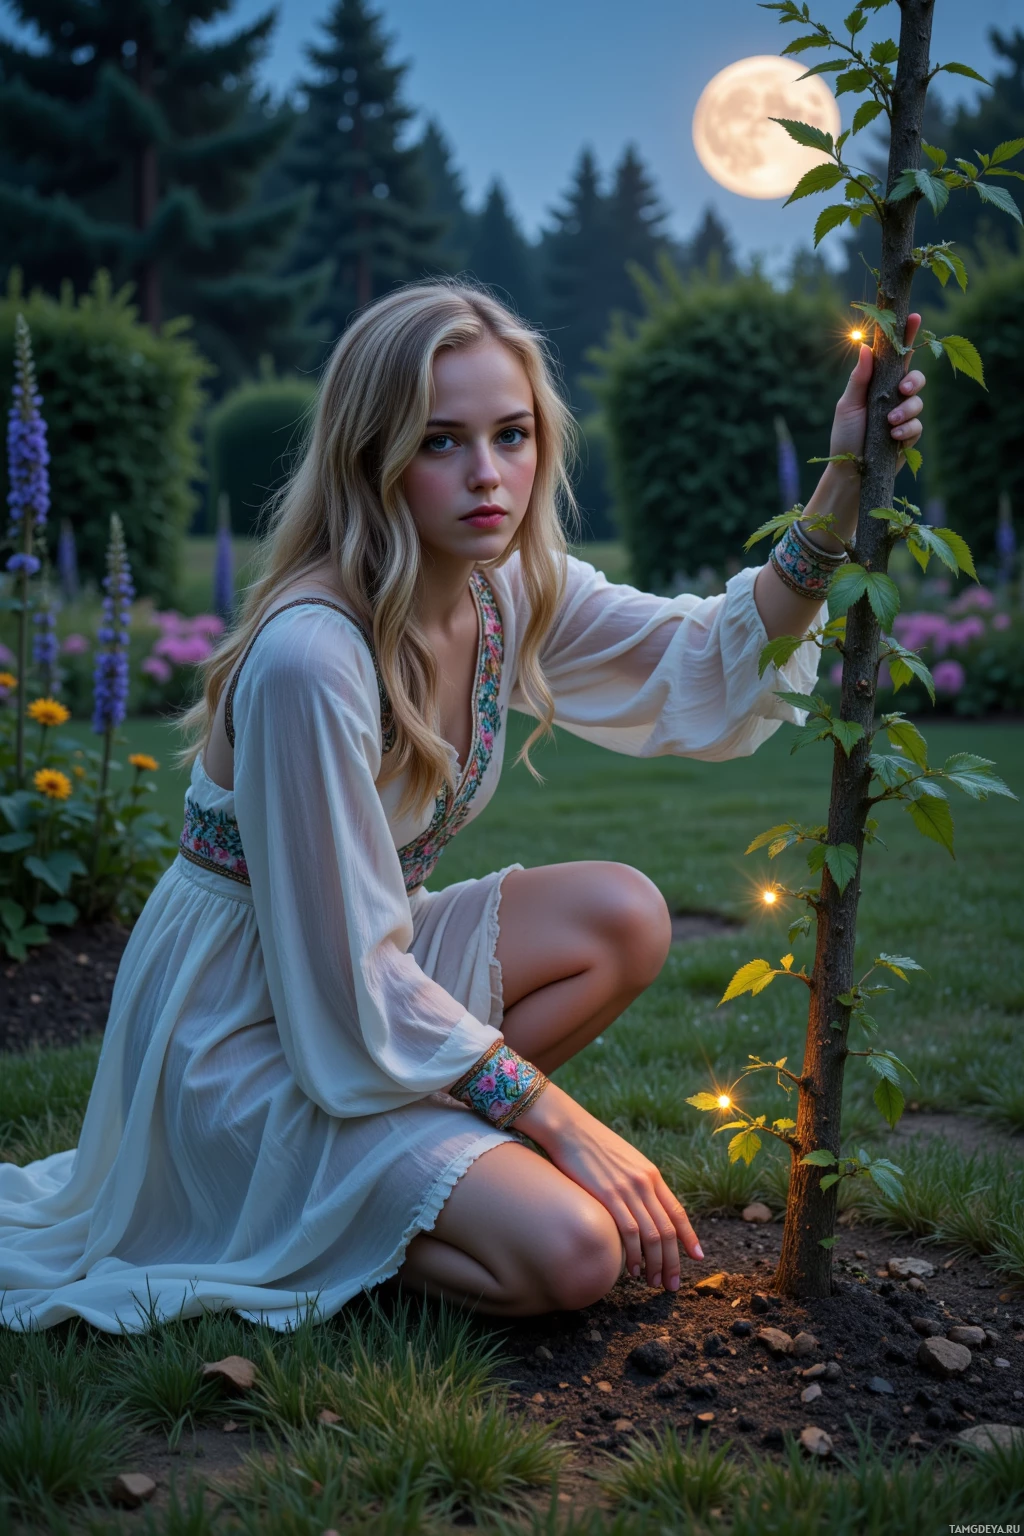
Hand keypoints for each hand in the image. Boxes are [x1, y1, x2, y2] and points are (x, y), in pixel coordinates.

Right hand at [518, 1083, 702, 1289]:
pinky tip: (632, 1270)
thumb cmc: (593, 1147)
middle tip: (671, 1284)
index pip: (677, 1212)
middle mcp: (645, 1183)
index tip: (697, 1258)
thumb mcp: (624, 1162)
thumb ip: (637, 1183)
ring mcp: (628, 1190)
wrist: (570, 1129)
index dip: (689, 1237)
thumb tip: (643, 1206)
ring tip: (652, 1282)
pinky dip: (634, 1255)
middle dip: (673, 1261)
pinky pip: (630, 1232)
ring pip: (652, 1235)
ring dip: (655, 1264)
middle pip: (668, 1230)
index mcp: (651, 1175)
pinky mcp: (609, 1196)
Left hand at [829, 312, 926, 472]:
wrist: (849, 472)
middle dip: (913, 381)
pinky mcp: (909, 436)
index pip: (896, 356)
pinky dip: (907, 429)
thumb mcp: (847, 405)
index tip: (914, 316)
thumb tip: (864, 347)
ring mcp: (903, 415)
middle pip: (915, 377)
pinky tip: (894, 437)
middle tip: (902, 389)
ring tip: (890, 423)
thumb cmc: (844, 436)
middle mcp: (893, 396)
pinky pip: (918, 425)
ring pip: (918, 401)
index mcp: (878, 383)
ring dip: (906, 411)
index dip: (907, 336)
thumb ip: (859, 379)